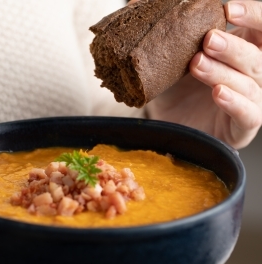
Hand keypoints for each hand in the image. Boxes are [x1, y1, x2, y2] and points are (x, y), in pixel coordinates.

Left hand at [147, 0, 261, 148]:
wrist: (171, 128)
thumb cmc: (178, 91)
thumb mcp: (170, 60)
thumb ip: (165, 34)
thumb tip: (137, 3)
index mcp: (242, 49)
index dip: (253, 14)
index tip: (228, 9)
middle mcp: (252, 72)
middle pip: (258, 53)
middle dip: (233, 44)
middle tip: (208, 39)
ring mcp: (252, 99)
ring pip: (251, 81)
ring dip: (223, 71)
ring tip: (197, 63)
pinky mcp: (243, 126)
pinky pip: (248, 113)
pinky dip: (234, 101)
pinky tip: (218, 92)